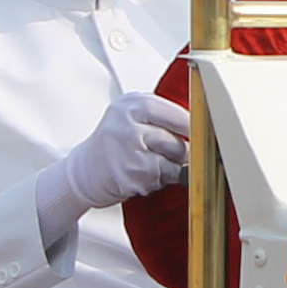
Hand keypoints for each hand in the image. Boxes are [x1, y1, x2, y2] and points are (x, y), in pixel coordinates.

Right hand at [40, 87, 191, 219]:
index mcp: (130, 106)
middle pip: (178, 142)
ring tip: (150, 162)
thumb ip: (160, 114)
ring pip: (173, 164)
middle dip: (180, 152)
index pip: (176, 114)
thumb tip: (201, 122)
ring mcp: (128, 153)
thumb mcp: (130, 115)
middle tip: (166, 153)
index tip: (202, 133)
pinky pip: (161, 181)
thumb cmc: (113, 142)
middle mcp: (127, 127)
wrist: (84, 170)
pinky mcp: (130, 178)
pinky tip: (141, 175)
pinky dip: (158, 181)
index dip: (192, 127)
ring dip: (170, 168)